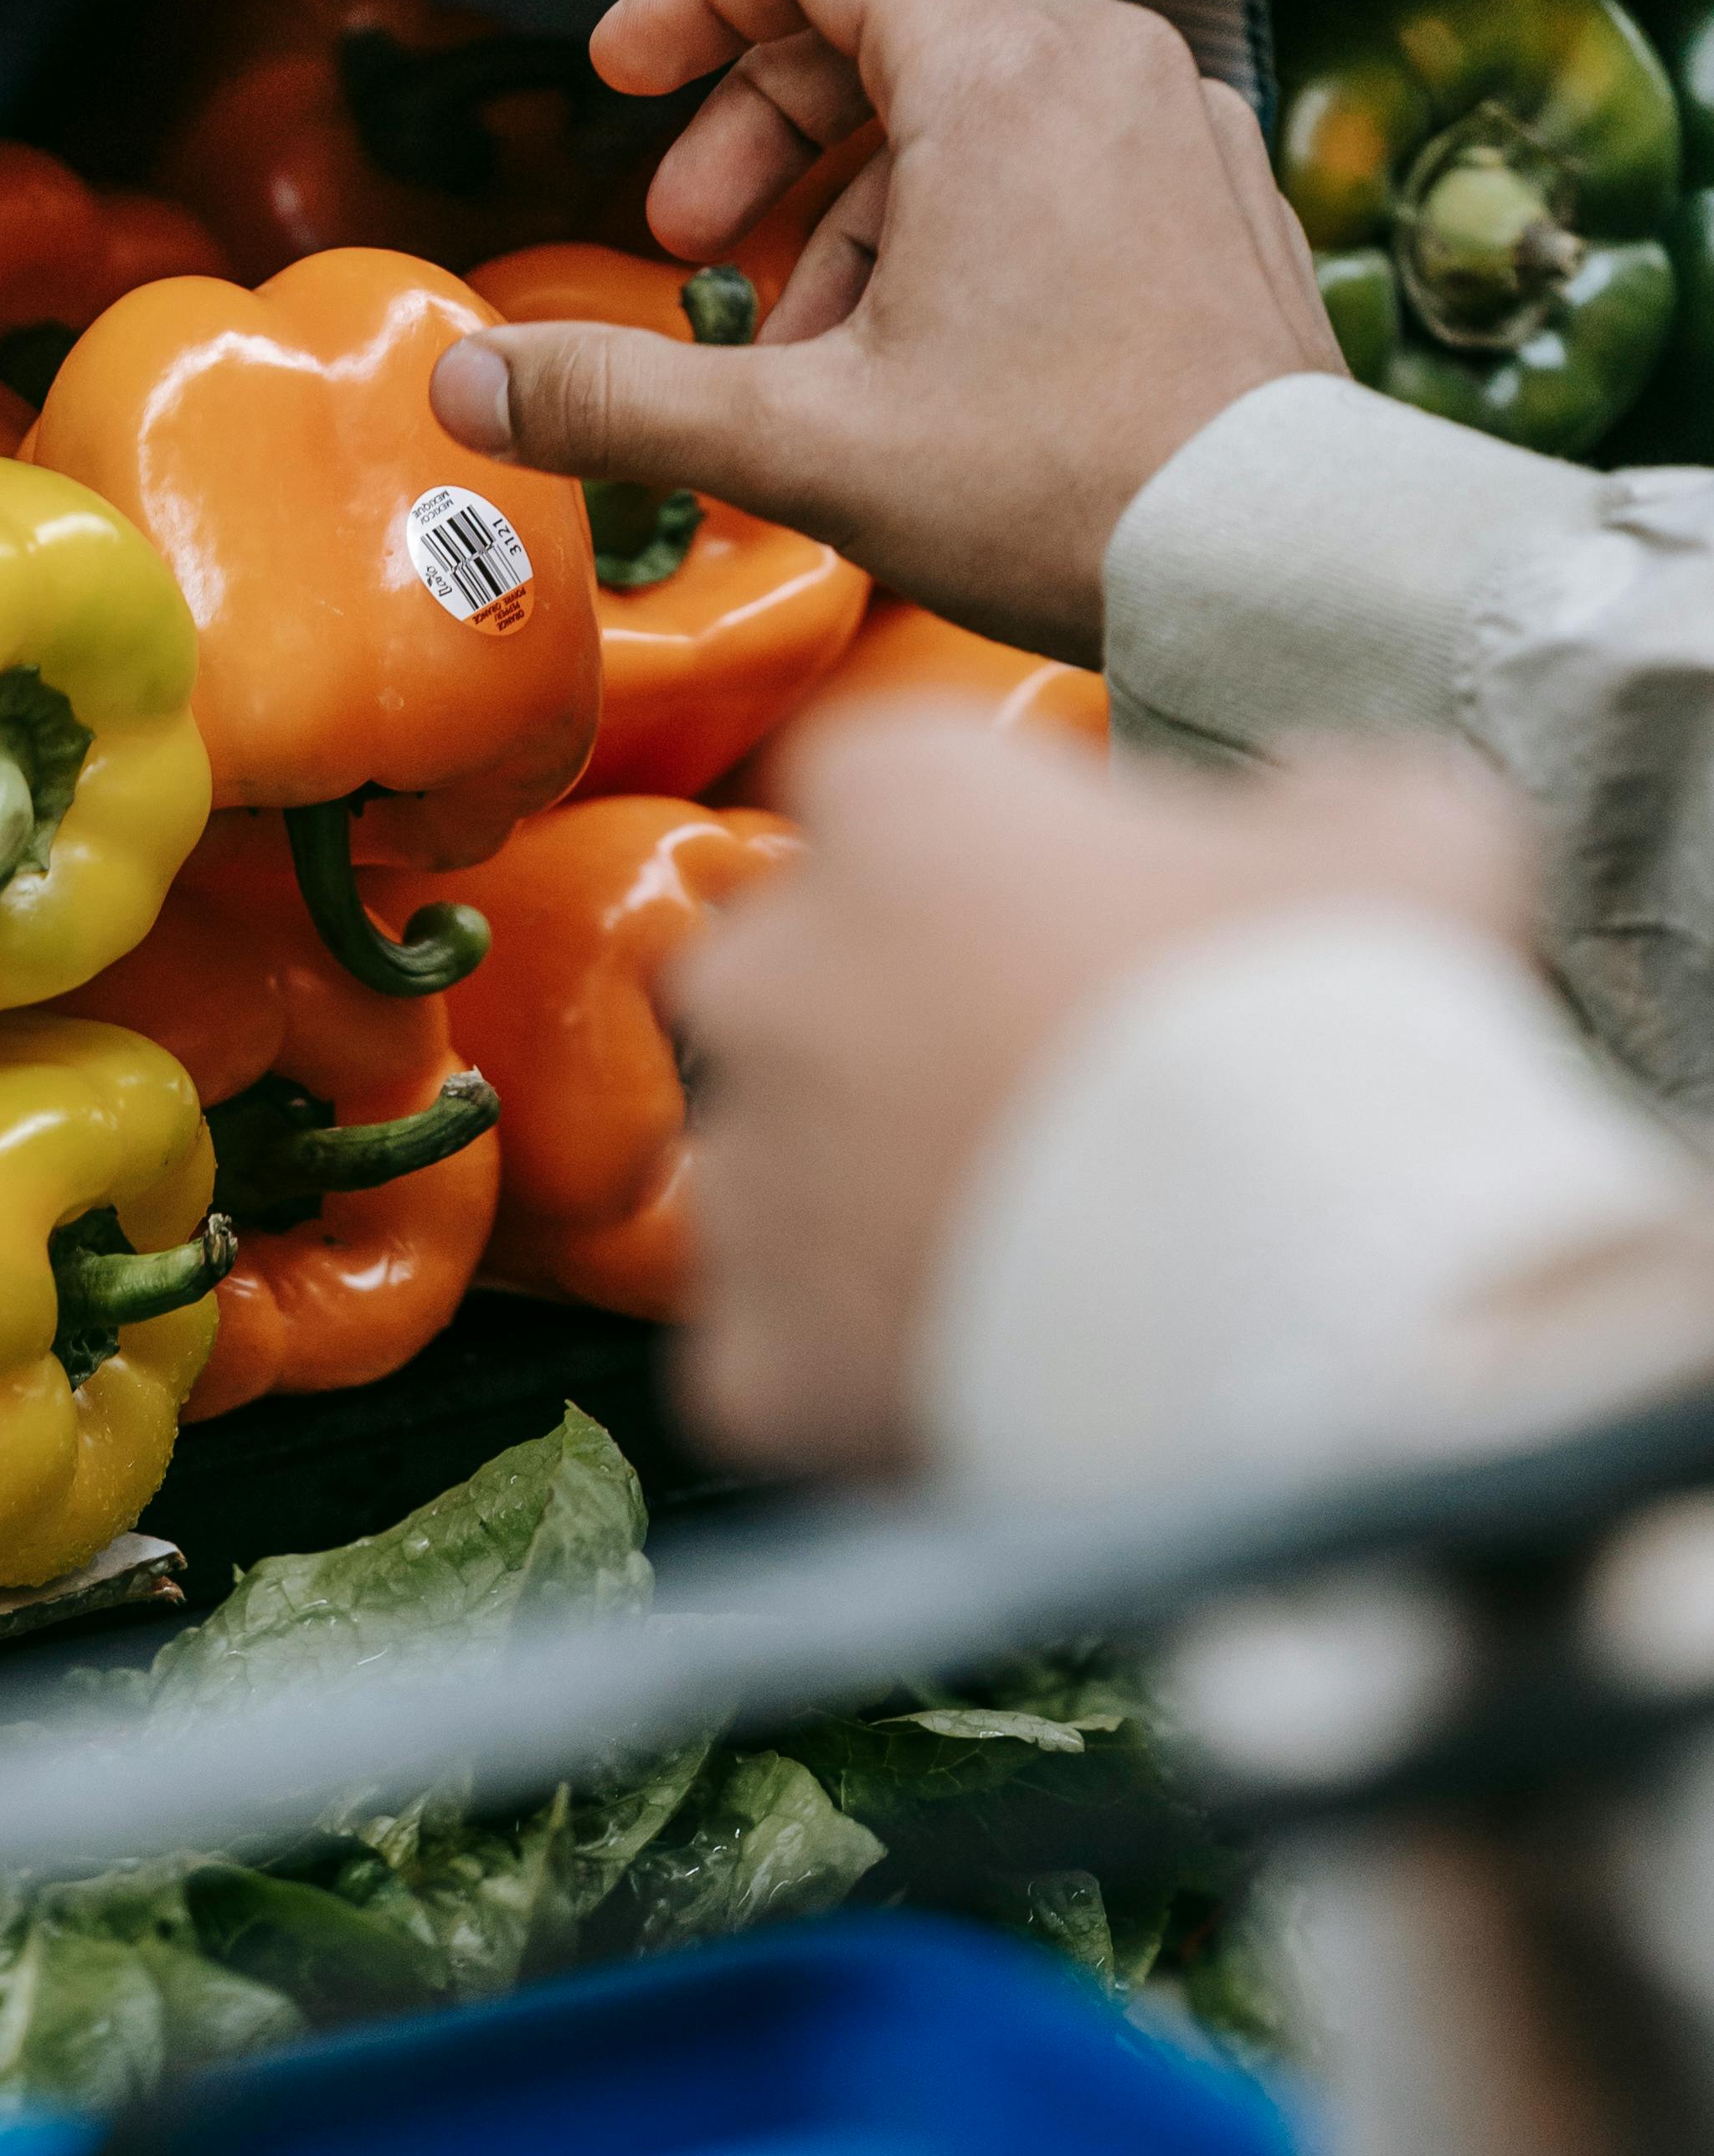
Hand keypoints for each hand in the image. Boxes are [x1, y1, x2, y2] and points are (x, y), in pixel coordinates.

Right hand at [429, 0, 1340, 660]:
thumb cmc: (1070, 493)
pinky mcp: (1219, 209)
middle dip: (764, 127)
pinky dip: (968, 228)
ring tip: (807, 346)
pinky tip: (931, 362)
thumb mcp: (803, 447)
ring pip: (977, 103)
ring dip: (859, 203)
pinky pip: (1064, 165)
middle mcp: (1103, 62)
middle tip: (692, 245)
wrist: (1274, 566)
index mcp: (1000, 67)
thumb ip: (623, 403)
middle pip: (891, 18)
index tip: (627, 74)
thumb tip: (473, 388)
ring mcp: (1177, 128)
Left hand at [669, 713, 1534, 1469]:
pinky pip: (779, 1348)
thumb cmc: (1345, 1027)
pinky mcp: (753, 1352)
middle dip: (896, 1030)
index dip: (986, 862)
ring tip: (1034, 1252)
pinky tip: (982, 1363)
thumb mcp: (1406, 834)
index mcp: (899, 802)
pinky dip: (857, 1364)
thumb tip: (1296, 807)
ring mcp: (750, 1173)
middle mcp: (771, 973)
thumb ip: (1320, 793)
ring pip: (783, 1173)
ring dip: (873, 1201)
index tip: (1078, 932)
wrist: (1306, 1291)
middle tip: (1049, 1106)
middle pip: (803, 984)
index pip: (890, 791)